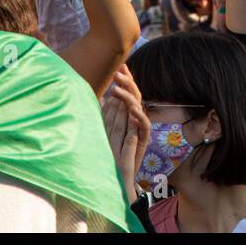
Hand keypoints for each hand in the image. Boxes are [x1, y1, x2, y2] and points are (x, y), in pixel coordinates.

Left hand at [101, 64, 150, 201]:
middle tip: (119, 72)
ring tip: (117, 88)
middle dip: (128, 83)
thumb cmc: (111, 154)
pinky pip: (144, 126)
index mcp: (128, 115)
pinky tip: (131, 108)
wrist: (119, 178)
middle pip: (135, 96)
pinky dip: (139, 116)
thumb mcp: (105, 131)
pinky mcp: (143, 141)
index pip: (128, 93)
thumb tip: (101, 99)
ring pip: (139, 108)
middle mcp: (136, 120)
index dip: (126, 80)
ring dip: (129, 96)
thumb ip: (106, 116)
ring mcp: (140, 130)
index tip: (120, 66)